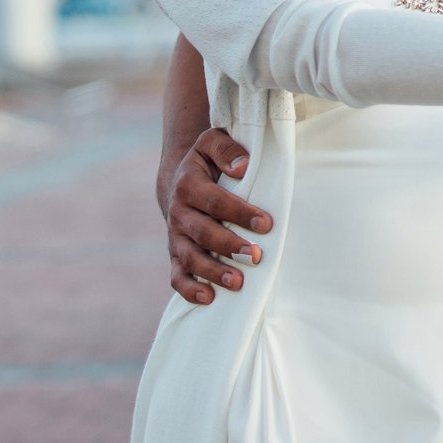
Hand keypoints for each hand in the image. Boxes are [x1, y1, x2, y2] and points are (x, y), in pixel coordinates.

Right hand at [165, 128, 270, 305]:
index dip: (239, 213)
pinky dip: (189, 289)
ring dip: (213, 272)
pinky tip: (209, 298)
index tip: (266, 224)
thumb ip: (226, 149)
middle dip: (229, 246)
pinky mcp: (176, 254)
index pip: (215, 201)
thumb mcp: (213, 143)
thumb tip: (243, 167)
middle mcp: (179, 212)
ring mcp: (177, 236)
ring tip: (238, 282)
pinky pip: (177, 275)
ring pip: (189, 258)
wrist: (180, 178)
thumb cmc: (208, 162)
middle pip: (202, 233)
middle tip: (256, 255)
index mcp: (189, 185)